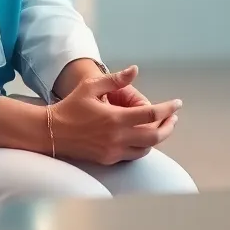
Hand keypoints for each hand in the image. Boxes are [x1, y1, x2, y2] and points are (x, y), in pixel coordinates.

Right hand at [49, 66, 181, 165]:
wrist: (52, 133)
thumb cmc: (72, 106)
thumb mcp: (91, 86)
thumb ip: (115, 79)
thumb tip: (135, 69)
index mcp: (115, 118)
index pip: (151, 115)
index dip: (167, 109)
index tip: (177, 104)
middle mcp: (117, 138)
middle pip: (154, 137)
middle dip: (168, 127)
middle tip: (174, 118)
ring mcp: (113, 151)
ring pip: (146, 149)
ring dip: (157, 138)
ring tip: (162, 126)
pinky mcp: (108, 160)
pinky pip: (133, 156)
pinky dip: (143, 147)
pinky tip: (144, 137)